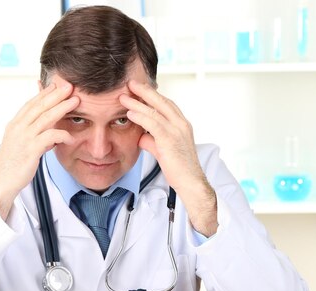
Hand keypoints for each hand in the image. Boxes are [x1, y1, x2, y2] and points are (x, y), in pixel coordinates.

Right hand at [0, 83, 78, 218]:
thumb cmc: (12, 166)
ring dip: (61, 108)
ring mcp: (24, 138)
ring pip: (45, 118)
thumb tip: (50, 137)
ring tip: (75, 100)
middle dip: (55, 94)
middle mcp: (18, 128)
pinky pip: (49, 138)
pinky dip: (61, 135)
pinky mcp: (30, 150)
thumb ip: (35, 138)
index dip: (44, 94)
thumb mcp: (22, 147)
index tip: (56, 85)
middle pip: (39, 106)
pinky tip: (71, 137)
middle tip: (69, 85)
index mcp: (15, 125)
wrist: (0, 182)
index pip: (31, 104)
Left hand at [119, 81, 216, 235]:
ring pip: (155, 111)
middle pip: (162, 101)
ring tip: (123, 97)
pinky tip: (130, 114)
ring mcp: (177, 131)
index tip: (139, 89)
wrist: (191, 183)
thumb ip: (152, 141)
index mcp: (182, 125)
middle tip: (130, 83)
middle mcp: (181, 124)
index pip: (166, 104)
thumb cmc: (179, 169)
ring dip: (138, 103)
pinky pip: (153, 124)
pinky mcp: (170, 140)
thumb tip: (140, 136)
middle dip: (145, 91)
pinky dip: (141, 117)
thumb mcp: (163, 151)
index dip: (153, 95)